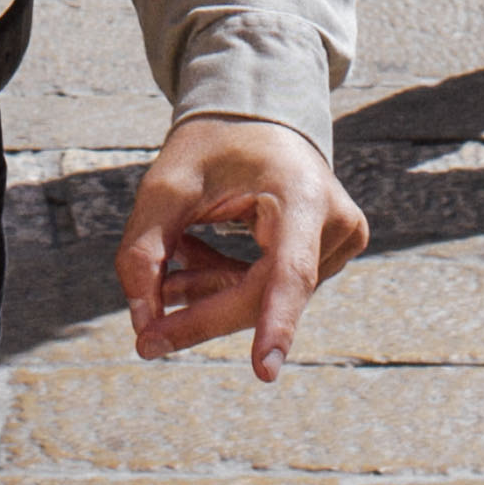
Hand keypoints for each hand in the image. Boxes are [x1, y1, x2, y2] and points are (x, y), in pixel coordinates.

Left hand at [119, 110, 362, 378]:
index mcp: (300, 191)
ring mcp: (341, 238)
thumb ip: (145, 250)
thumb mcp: (166, 184)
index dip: (276, 323)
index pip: (289, 270)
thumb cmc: (213, 144)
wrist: (258, 113)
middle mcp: (333, 218)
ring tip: (168, 272)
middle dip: (203, 312)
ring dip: (212, 291)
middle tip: (147, 336)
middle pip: (264, 293)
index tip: (263, 371)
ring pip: (266, 296)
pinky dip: (230, 282)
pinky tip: (195, 260)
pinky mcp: (334, 250)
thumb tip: (142, 324)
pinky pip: (275, 287)